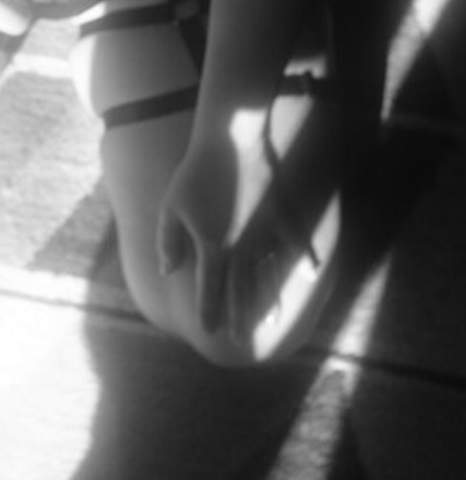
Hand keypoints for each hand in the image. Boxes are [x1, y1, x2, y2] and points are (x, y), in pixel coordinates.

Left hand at [156, 124, 323, 347]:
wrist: (230, 140)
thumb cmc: (195, 173)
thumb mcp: (171, 207)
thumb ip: (168, 242)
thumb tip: (167, 271)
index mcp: (212, 248)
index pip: (210, 289)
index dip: (208, 311)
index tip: (209, 331)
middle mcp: (241, 248)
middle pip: (239, 290)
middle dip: (237, 316)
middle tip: (239, 339)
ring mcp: (264, 232)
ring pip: (266, 274)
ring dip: (268, 300)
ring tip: (270, 322)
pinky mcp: (280, 213)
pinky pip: (294, 240)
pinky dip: (303, 258)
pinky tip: (312, 275)